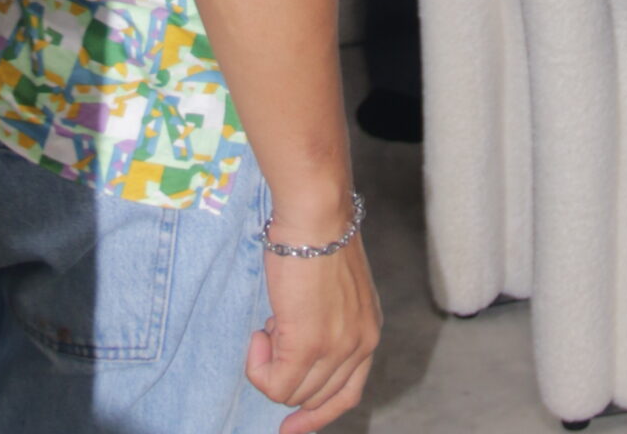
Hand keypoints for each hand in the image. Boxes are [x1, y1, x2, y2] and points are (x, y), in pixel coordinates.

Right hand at [249, 233, 381, 432]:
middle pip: (314, 397)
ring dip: (270, 365)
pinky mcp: (308, 345)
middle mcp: (359, 346)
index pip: (347, 394)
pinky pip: (274, 385)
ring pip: (291, 394)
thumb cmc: (317, 237)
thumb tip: (295, 355)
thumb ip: (326, 323)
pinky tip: (260, 332)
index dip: (317, 415)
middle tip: (271, 334)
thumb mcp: (333, 289)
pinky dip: (258, 367)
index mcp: (368, 331)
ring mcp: (336, 348)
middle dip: (285, 376)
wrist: (315, 213)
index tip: (290, 428)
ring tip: (270, 322)